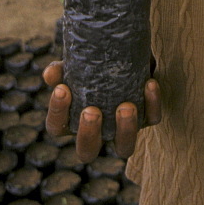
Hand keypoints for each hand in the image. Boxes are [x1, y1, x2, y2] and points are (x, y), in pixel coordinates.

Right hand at [43, 60, 161, 162]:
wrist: (125, 53)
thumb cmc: (94, 63)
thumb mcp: (77, 63)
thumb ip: (62, 68)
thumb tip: (51, 74)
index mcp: (73, 120)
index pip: (57, 127)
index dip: (57, 113)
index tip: (62, 89)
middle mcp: (98, 132)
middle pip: (87, 151)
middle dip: (89, 135)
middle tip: (92, 111)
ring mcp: (123, 129)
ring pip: (124, 147)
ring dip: (125, 130)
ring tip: (125, 107)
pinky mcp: (147, 117)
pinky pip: (152, 118)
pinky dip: (152, 103)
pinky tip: (149, 84)